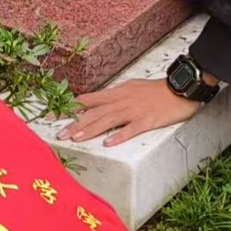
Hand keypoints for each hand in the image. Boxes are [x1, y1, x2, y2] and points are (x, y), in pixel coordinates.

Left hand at [58, 79, 201, 147]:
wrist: (180, 88)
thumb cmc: (155, 90)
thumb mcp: (130, 88)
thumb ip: (113, 96)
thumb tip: (97, 103)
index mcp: (116, 93)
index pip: (87, 100)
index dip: (68, 109)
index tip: (51, 116)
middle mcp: (121, 101)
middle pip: (94, 112)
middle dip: (75, 123)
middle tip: (58, 134)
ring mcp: (134, 111)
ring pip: (108, 120)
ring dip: (91, 129)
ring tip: (77, 139)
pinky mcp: (147, 120)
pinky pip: (132, 129)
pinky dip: (120, 136)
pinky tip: (109, 143)